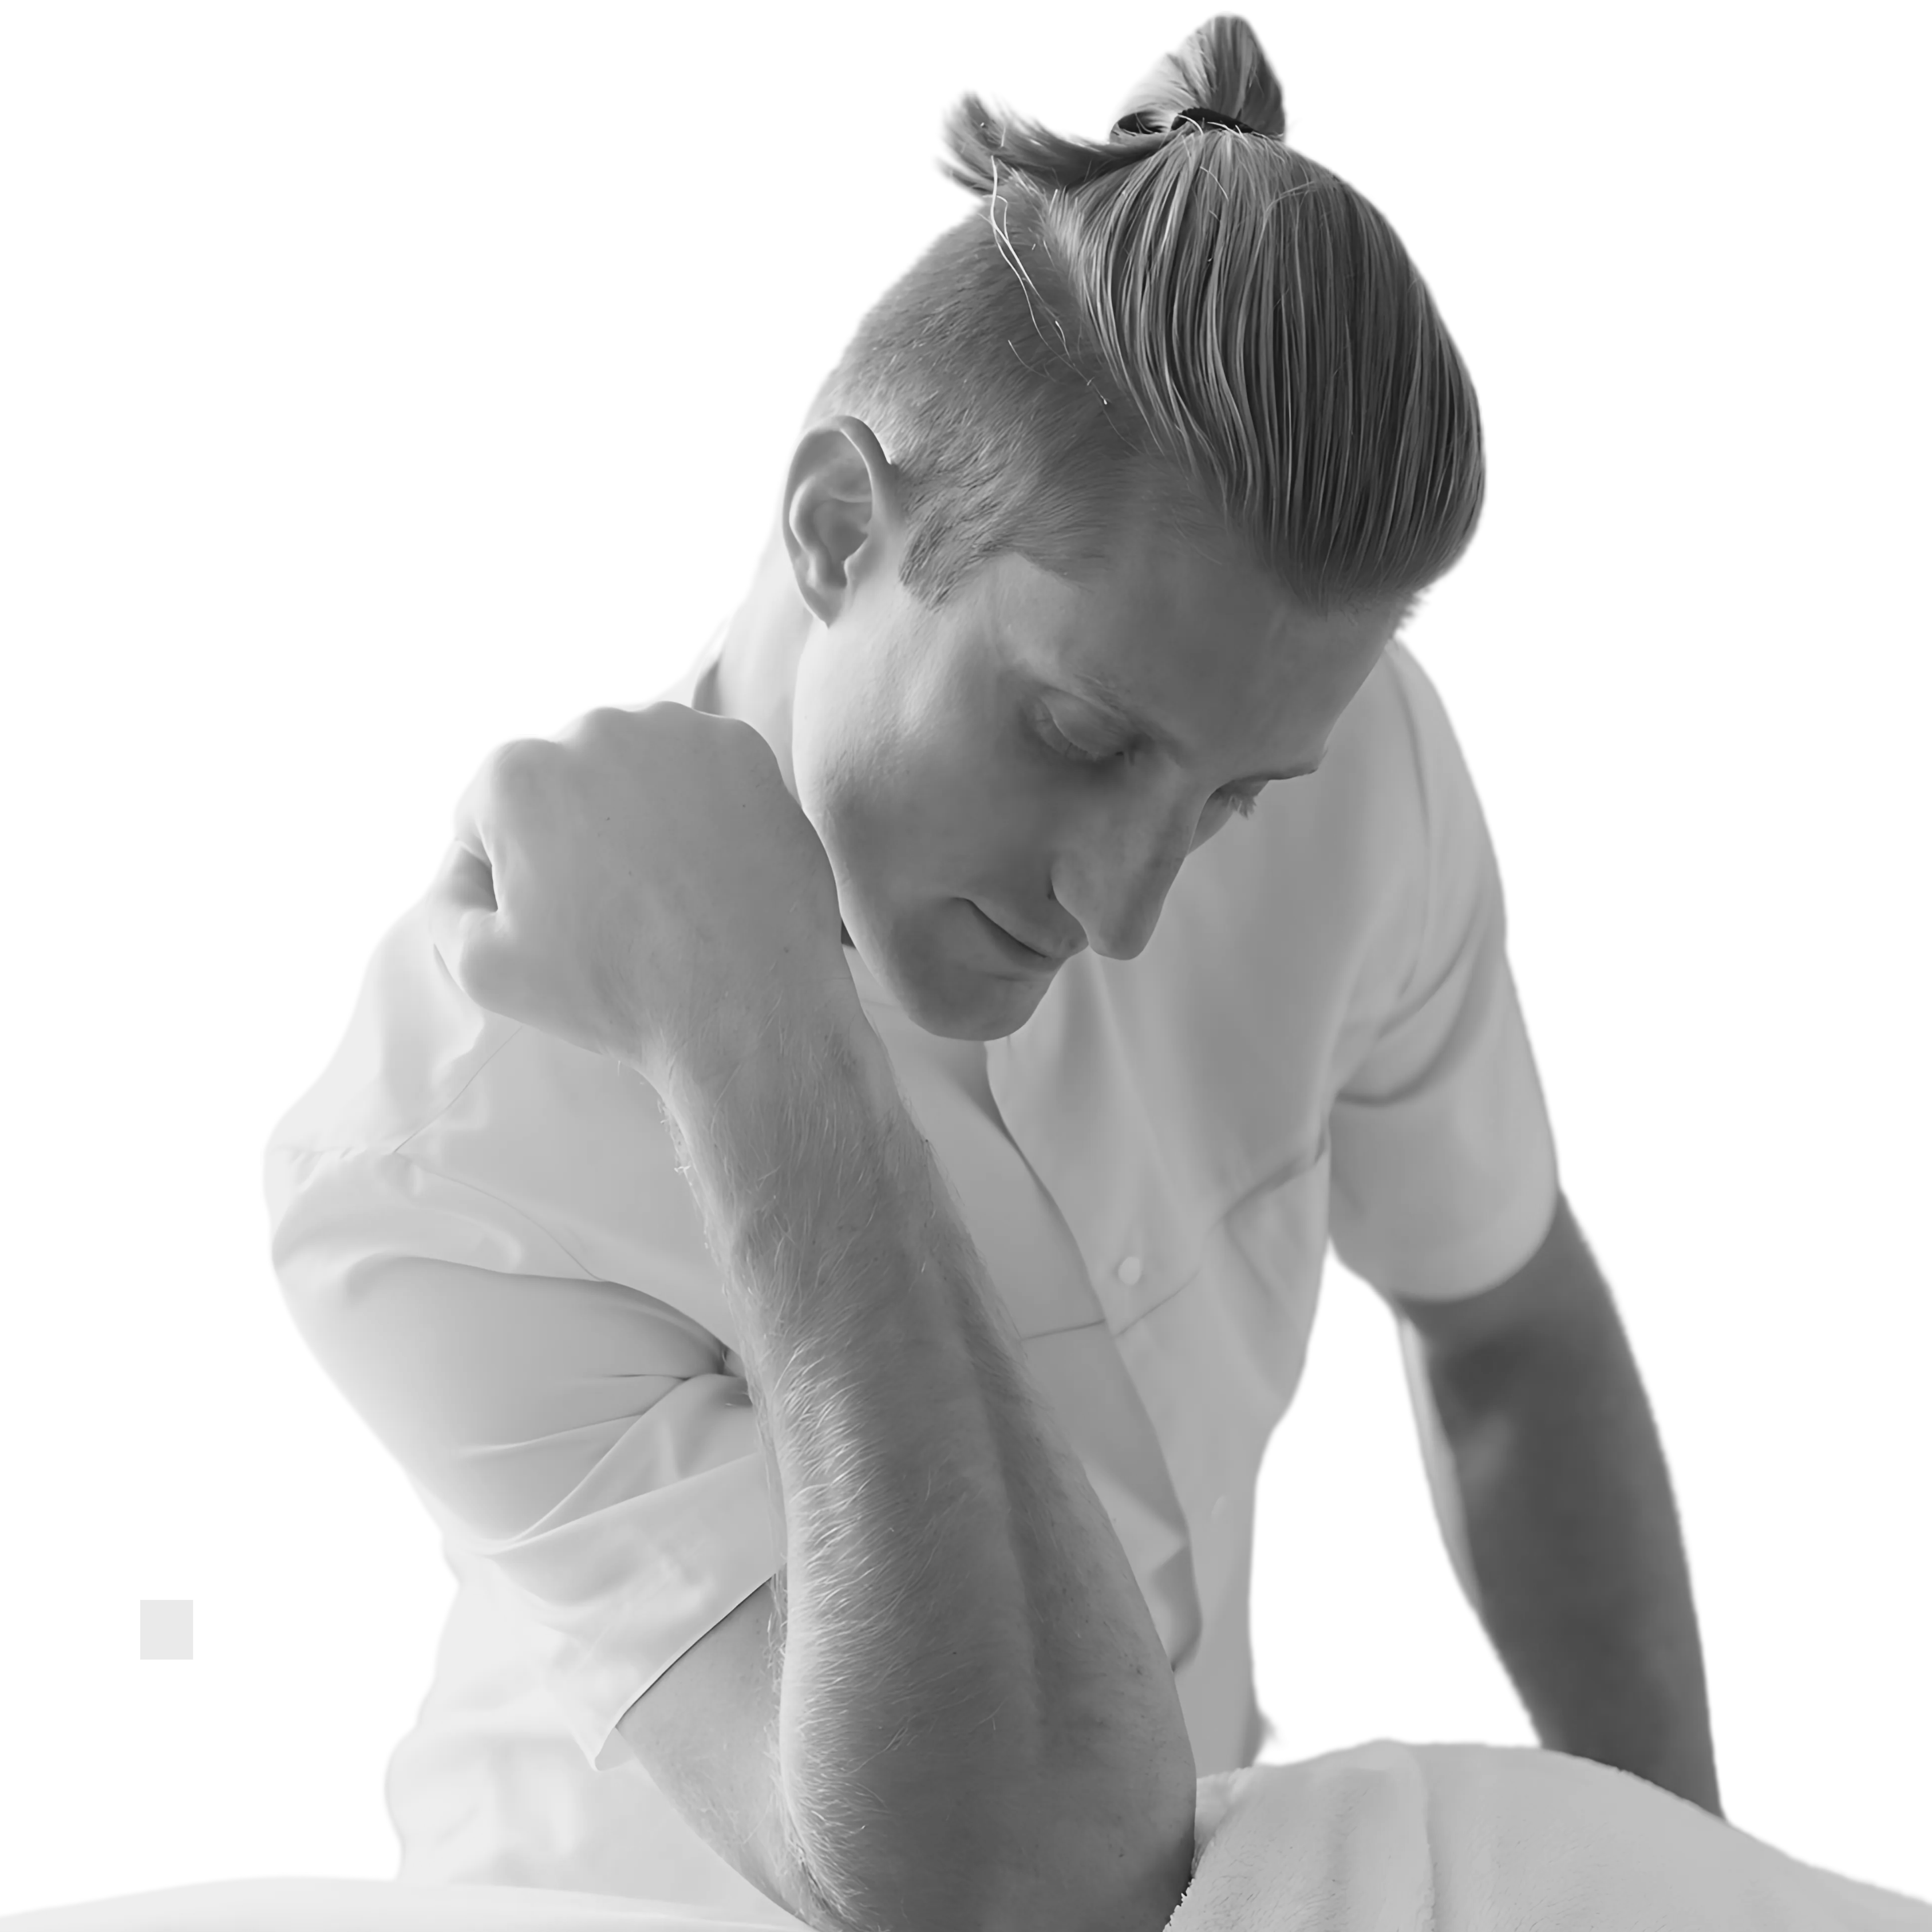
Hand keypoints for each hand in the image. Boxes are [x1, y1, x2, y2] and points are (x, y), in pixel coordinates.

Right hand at [425, 700, 857, 1089]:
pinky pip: (700, 771)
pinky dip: (700, 807)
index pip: (488, 816)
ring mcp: (676, 731)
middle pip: (564, 782)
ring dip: (638, 812)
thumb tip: (466, 865)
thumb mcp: (486, 969)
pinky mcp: (742, 746)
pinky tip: (709, 866)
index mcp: (516, 774)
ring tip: (664, 888)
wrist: (750, 1001)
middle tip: (612, 906)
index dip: (509, 876)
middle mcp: (593, 728)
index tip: (550, 919)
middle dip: (574, 833)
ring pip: (633, 769)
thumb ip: (449, 902)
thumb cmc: (616, 990)